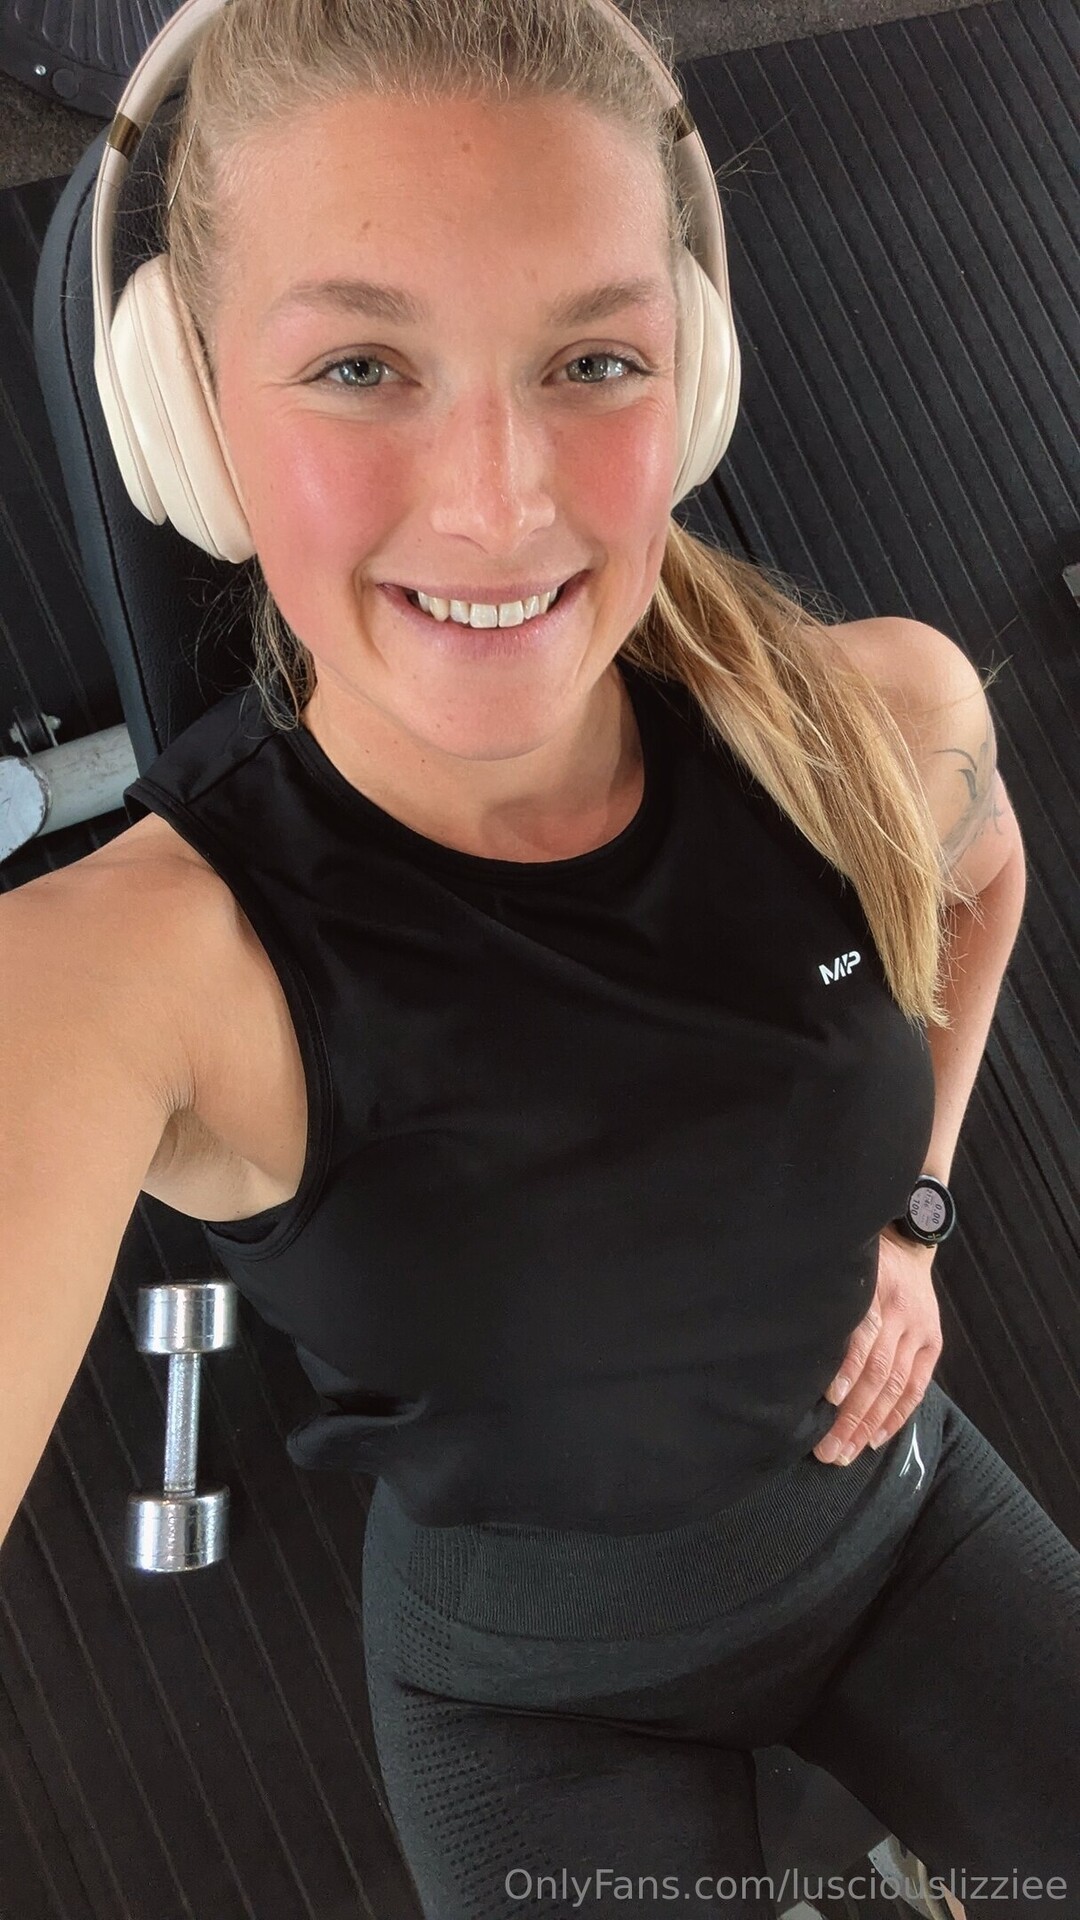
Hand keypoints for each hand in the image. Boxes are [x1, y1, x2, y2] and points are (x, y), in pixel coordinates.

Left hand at [815, 1229, 942, 1465]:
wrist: (906, 1243)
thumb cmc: (857, 1260)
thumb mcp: (837, 1269)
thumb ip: (824, 1303)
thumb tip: (792, 1349)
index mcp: (871, 1289)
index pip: (862, 1334)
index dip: (848, 1368)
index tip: (830, 1398)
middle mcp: (899, 1311)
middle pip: (877, 1370)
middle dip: (852, 1414)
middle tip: (828, 1448)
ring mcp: (919, 1328)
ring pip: (895, 1384)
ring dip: (870, 1423)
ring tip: (847, 1451)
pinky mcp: (933, 1342)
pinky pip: (916, 1386)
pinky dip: (896, 1415)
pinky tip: (877, 1438)